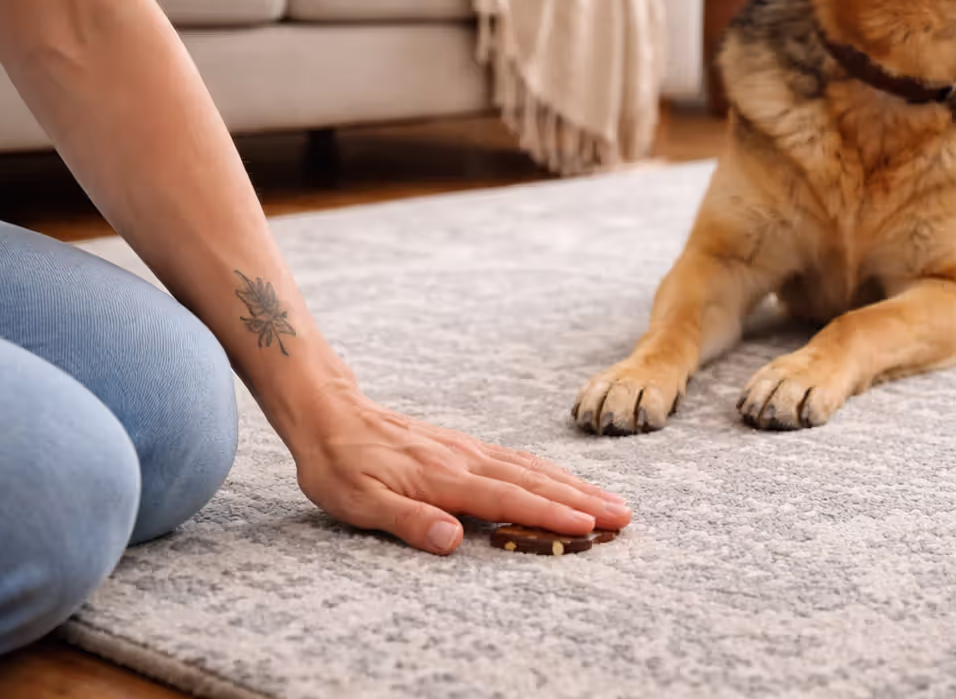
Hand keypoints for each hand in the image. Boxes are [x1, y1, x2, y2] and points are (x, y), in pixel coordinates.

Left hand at [287, 384, 631, 554]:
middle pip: (534, 481)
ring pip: (533, 467)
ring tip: (611, 500)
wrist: (331, 414)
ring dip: (575, 485)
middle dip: (582, 500)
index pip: (508, 499)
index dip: (550, 515)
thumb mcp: (359, 502)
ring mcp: (470, 449)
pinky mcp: (467, 446)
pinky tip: (567, 480)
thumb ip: (408, 521)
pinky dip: (551, 471)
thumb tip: (451, 541)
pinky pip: (520, 459)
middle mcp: (466, 459)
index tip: (589, 525)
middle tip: (624, 516)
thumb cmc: (340, 465)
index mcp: (443, 477)